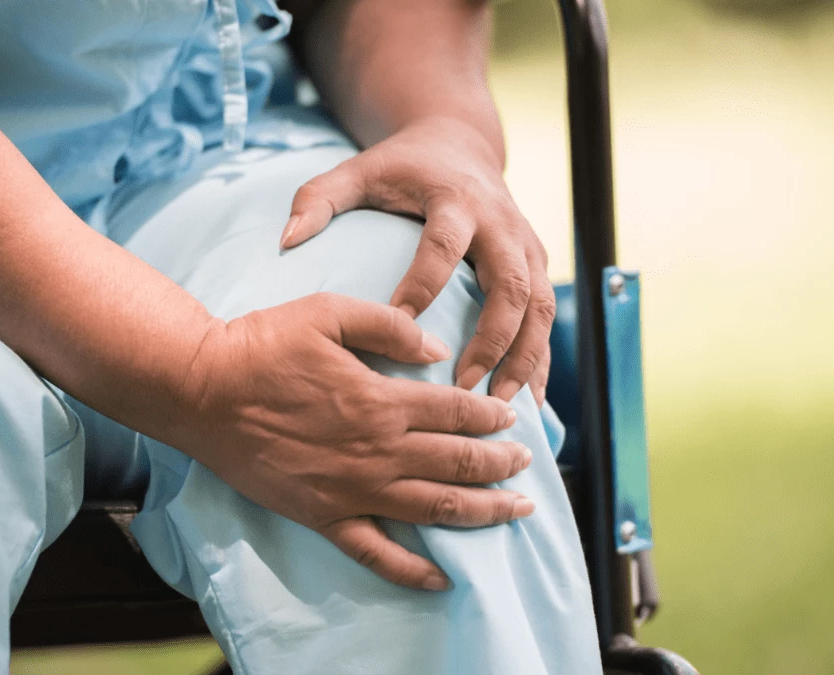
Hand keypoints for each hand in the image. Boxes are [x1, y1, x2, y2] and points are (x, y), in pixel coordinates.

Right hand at [172, 293, 534, 590]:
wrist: (203, 391)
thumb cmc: (263, 346)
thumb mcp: (329, 312)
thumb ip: (389, 326)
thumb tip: (436, 349)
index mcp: (382, 400)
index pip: (457, 411)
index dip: (491, 415)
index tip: (511, 418)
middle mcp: (377, 451)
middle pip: (459, 463)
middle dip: (501, 465)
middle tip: (526, 465)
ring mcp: (352, 490)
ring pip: (434, 508)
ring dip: (483, 512)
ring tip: (516, 512)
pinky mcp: (324, 516)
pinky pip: (377, 553)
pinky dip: (413, 569)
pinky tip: (443, 578)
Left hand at [280, 117, 554, 405]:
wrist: (460, 145)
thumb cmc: (401, 168)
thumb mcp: (359, 171)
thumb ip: (319, 199)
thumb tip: (287, 240)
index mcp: (454, 200)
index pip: (444, 245)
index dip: (425, 285)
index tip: (401, 328)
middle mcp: (500, 223)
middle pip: (511, 285)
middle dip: (493, 339)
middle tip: (466, 388)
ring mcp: (526, 244)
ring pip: (539, 307)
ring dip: (525, 358)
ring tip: (499, 406)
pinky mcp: (538, 263)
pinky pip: (547, 317)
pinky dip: (541, 359)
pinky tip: (530, 400)